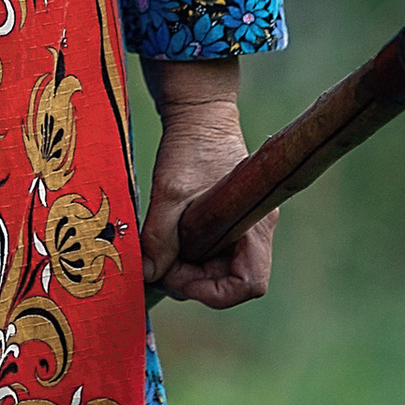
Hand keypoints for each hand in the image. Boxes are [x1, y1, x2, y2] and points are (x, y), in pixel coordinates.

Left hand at [139, 59, 277, 313]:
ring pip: (218, 269)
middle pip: (230, 280)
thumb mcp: (170, 192)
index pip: (250, 284)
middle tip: (160, 264)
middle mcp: (255, 232)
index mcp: (254, 226)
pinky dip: (189, 254)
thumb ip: (159, 237)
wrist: (199, 111)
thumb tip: (149, 275)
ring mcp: (243, 227)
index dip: (214, 292)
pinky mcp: (227, 221)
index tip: (178, 275)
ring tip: (161, 251)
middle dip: (193, 280)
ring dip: (188, 268)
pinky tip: (169, 241)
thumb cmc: (191, 145)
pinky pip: (212, 252)